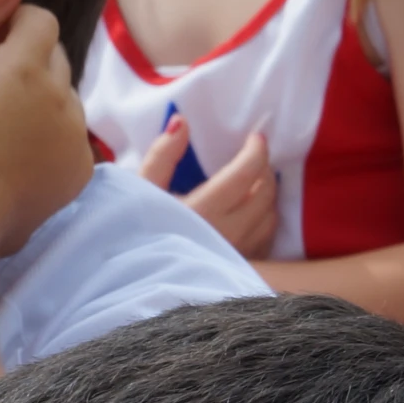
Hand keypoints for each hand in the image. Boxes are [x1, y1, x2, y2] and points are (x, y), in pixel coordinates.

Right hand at [135, 117, 278, 259]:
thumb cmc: (133, 233)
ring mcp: (235, 256)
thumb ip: (162, 156)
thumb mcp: (141, 190)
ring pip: (269, 219)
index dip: (256, 151)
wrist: (133, 279)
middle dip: (265, 171)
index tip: (256, 138)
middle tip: (254, 158)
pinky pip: (265, 242)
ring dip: (267, 197)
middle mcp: (225, 235)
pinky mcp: (236, 271)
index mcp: (202, 212)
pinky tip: (251, 214)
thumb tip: (181, 122)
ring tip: (254, 184)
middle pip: (264, 195)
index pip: (246, 174)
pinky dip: (264, 222)